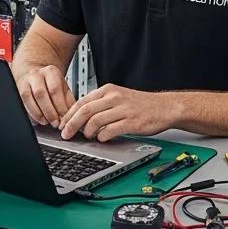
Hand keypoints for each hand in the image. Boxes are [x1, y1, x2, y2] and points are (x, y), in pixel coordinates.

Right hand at [15, 65, 75, 128]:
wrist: (36, 74)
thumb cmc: (51, 82)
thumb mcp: (63, 87)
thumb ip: (68, 99)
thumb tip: (71, 114)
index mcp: (51, 72)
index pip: (55, 90)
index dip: (60, 106)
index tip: (65, 118)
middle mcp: (37, 74)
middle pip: (41, 94)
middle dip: (49, 111)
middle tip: (56, 123)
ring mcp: (26, 81)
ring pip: (29, 97)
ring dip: (39, 113)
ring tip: (47, 122)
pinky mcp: (18, 89)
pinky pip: (23, 102)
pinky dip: (31, 113)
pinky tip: (38, 120)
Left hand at [59, 84, 176, 141]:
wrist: (164, 107)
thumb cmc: (140, 105)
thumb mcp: (118, 97)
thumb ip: (101, 104)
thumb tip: (80, 118)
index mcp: (108, 90)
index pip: (82, 101)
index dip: (69, 115)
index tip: (63, 124)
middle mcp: (114, 97)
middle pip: (85, 111)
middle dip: (72, 124)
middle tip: (66, 134)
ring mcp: (123, 109)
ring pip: (95, 121)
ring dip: (87, 132)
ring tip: (88, 137)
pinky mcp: (131, 122)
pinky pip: (109, 131)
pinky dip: (102, 136)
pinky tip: (102, 138)